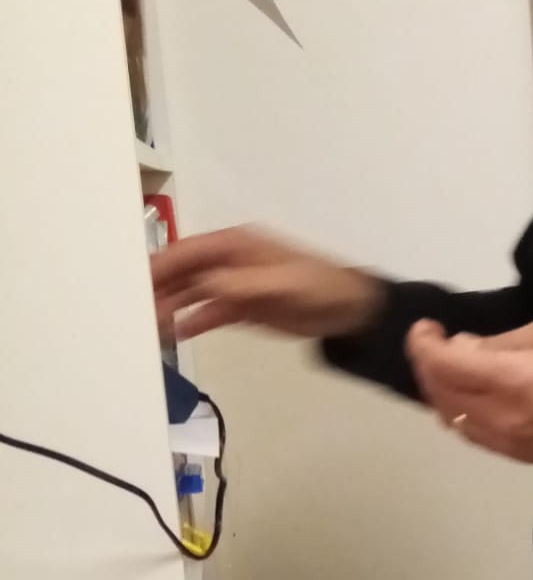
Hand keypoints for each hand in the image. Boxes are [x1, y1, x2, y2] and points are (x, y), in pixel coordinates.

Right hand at [151, 227, 384, 342]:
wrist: (351, 311)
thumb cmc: (319, 287)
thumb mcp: (281, 284)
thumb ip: (241, 284)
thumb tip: (204, 283)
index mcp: (236, 245)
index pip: (187, 251)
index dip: (160, 265)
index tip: (135, 282)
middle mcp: (230, 262)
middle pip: (184, 273)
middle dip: (159, 289)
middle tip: (136, 312)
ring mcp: (235, 285)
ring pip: (193, 294)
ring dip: (172, 308)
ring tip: (150, 328)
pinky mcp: (244, 308)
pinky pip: (210, 313)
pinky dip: (193, 322)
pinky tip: (178, 334)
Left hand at [407, 314, 532, 466]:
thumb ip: (505, 339)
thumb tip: (468, 349)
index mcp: (510, 378)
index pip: (441, 363)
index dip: (422, 344)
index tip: (427, 328)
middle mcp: (498, 414)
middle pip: (437, 393)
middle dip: (426, 365)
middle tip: (436, 344)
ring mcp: (504, 440)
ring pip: (448, 417)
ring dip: (440, 391)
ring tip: (452, 369)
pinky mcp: (514, 455)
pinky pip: (469, 434)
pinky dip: (458, 411)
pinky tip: (470, 395)